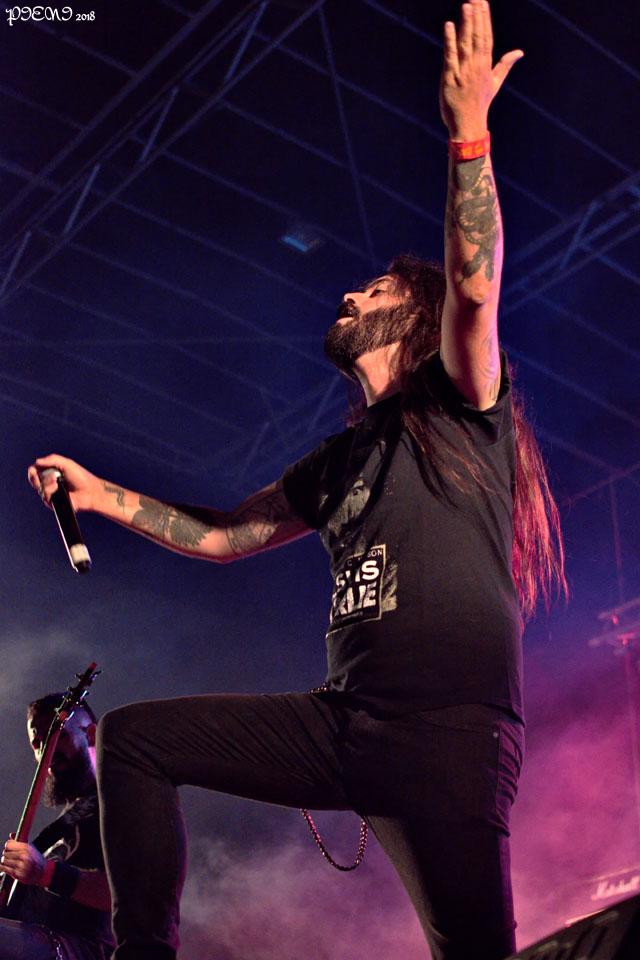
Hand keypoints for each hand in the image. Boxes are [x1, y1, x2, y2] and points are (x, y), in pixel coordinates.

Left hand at [1, 837, 51, 886]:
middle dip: (6, 854)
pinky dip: (3, 868)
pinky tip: (7, 867)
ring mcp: (20, 866)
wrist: (42, 871)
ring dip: (5, 861)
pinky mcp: (17, 874)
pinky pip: (4, 869)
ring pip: (3, 861)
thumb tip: (11, 834)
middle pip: (5, 853)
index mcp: (27, 848)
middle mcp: (24, 856)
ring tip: (10, 862)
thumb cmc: (36, 858)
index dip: (8, 846)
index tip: (9, 848)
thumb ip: (19, 841)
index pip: (8, 844)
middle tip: (10, 856)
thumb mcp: (30, 847)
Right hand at [27, 453, 101, 512]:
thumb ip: (52, 460)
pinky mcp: (54, 503)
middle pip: (34, 481)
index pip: (36, 471)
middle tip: (39, 475)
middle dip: (35, 478)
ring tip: (56, 482)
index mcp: (51, 472)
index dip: (32, 471)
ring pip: (40, 489)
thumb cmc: (81, 477)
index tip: (33, 470)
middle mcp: (50, 483)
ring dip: (46, 483)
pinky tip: (57, 488)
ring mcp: (52, 493)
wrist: (90, 491)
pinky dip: (50, 492)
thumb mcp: (67, 464)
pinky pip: (45, 497)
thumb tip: (36, 462)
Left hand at [440, 0, 522, 140]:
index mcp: (486, 65)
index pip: (487, 36)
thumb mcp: (495, 83)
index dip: (485, 19)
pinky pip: (450, 57)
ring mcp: (463, 72)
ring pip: (465, 44)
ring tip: (466, 5)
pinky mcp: (449, 79)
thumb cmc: (480, 104)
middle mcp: (476, 66)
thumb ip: (505, 64)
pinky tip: (449, 26)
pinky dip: (449, 41)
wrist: (468, 125)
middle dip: (477, 16)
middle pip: (478, 36)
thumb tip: (519, 52)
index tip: (483, 2)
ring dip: (466, 24)